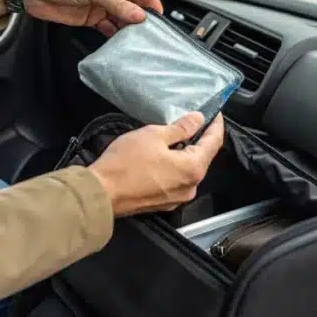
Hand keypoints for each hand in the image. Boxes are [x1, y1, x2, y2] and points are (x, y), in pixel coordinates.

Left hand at [0, 0, 162, 36]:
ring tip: (139, 37)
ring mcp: (104, 0)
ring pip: (125, 14)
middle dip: (141, 14)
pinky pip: (112, 25)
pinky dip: (117, 32)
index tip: (158, 14)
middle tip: (151, 29)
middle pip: (135, 0)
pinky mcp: (95, 15)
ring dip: (130, 25)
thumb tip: (139, 15)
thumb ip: (116, 4)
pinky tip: (122, 40)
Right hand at [86, 113, 224, 217]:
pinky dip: (176, 167)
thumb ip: (181, 128)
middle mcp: (191, 186)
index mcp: (193, 168)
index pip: (214, 142)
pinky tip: (166, 156)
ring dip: (187, 153)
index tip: (215, 113)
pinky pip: (176, 180)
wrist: (101, 194)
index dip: (216, 125)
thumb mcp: (154, 135)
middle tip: (196, 121)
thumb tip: (198, 120)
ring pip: (189, 170)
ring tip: (179, 136)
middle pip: (203, 158)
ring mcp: (178, 198)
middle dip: (201, 139)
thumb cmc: (127, 162)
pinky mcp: (164, 203)